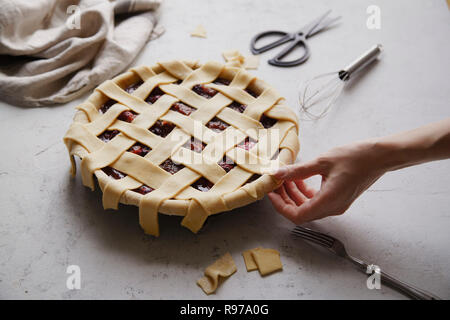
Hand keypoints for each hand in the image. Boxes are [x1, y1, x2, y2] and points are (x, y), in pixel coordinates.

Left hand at [268, 141, 387, 223]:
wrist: (380, 156)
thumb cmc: (357, 158)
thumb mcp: (322, 162)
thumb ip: (297, 171)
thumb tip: (277, 173)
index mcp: (328, 202)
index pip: (297, 216)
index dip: (280, 206)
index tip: (271, 193)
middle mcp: (332, 208)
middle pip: (301, 212)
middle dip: (285, 199)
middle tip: (275, 183)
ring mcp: (336, 204)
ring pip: (308, 207)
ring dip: (294, 194)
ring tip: (285, 178)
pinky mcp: (338, 198)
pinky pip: (316, 201)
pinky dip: (304, 192)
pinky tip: (299, 178)